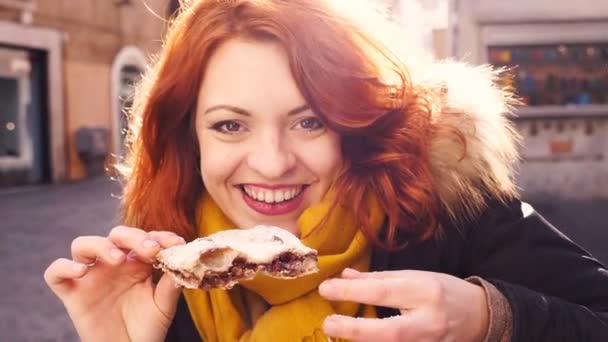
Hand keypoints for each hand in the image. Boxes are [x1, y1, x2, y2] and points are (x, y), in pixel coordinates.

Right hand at [44, 226, 185, 341]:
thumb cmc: (147, 328)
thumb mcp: (164, 306)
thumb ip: (170, 286)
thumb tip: (182, 264)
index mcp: (137, 262)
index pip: (146, 239)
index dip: (160, 237)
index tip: (176, 243)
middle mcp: (113, 264)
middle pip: (116, 235)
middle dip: (134, 237)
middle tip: (151, 249)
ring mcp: (91, 276)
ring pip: (83, 245)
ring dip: (100, 246)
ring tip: (118, 259)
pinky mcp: (72, 293)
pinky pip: (55, 272)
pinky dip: (63, 267)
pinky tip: (81, 271)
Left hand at [318, 269, 488, 341]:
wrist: (480, 316)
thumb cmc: (444, 291)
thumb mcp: (415, 276)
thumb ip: (379, 279)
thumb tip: (345, 277)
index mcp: (425, 291)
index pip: (382, 292)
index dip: (351, 291)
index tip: (326, 288)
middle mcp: (428, 321)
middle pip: (388, 332)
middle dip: (354, 329)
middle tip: (328, 324)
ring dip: (363, 341)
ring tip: (338, 334)